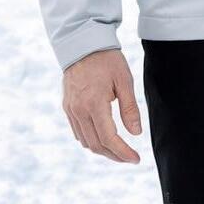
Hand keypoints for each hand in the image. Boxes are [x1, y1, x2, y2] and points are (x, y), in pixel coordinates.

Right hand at [63, 47, 142, 162]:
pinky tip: (104, 138)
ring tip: (119, 150)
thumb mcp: (124, 81)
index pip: (109, 139)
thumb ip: (130, 109)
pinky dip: (91, 140)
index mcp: (94, 104)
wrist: (82, 44)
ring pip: (85, 141)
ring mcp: (70, 110)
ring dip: (102, 150)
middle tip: (130, 158)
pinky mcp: (67, 107)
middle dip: (114, 155)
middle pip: (96, 145)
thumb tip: (136, 133)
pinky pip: (78, 132)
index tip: (136, 159)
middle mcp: (78, 110)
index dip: (123, 152)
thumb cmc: (107, 60)